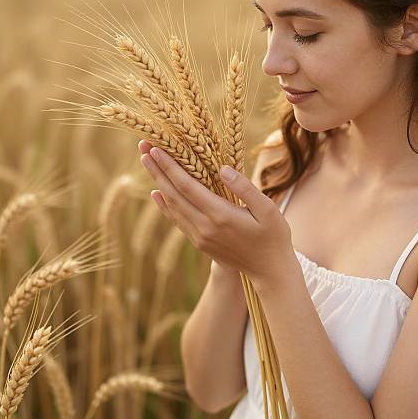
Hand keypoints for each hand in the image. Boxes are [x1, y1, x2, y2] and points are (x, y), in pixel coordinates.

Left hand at [138, 139, 297, 287]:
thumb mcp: (268, 209)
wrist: (269, 271)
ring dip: (158, 183)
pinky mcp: (200, 243)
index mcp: (221, 215)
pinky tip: (156, 194)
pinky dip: (164, 206)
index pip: (187, 186)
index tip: (155, 148)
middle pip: (173, 194)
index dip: (169, 166)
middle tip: (143, 147)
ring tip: (147, 163)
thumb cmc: (274, 236)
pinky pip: (177, 220)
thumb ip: (244, 188)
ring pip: (172, 207)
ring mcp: (200, 237)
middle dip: (157, 169)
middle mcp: (205, 227)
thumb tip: (222, 168)